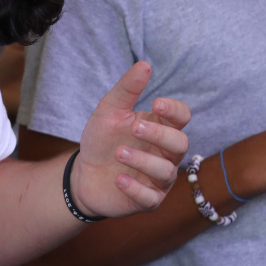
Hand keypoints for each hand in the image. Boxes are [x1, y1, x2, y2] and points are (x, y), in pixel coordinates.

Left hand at [73, 61, 190, 215]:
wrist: (83, 174)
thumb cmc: (102, 141)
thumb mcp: (109, 112)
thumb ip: (127, 90)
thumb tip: (144, 65)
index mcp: (161, 128)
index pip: (182, 117)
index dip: (175, 111)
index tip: (157, 104)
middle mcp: (166, 154)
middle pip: (180, 144)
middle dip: (159, 135)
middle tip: (134, 126)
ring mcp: (159, 179)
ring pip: (166, 172)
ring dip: (142, 161)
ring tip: (118, 152)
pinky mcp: (147, 201)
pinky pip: (150, 198)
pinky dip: (135, 188)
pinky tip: (119, 179)